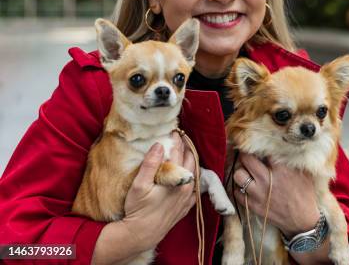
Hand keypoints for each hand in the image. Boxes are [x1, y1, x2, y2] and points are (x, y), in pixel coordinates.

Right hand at [121, 132, 196, 251]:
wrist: (142, 234)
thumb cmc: (138, 210)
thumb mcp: (139, 185)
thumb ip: (150, 164)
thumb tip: (159, 145)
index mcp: (177, 179)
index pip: (179, 152)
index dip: (176, 140)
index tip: (173, 130)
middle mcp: (187, 186)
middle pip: (190, 160)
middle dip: (185, 147)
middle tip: (179, 138)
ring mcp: (188, 197)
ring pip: (195, 172)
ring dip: (190, 160)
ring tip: (183, 151)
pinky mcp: (186, 206)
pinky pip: (195, 187)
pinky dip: (192, 176)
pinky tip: (187, 173)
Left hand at [232, 153, 319, 237]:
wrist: (302, 221)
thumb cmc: (305, 195)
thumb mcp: (303, 174)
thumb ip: (291, 161)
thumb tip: (282, 147)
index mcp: (281, 169)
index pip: (263, 150)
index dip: (260, 146)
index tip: (258, 145)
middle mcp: (267, 180)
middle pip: (247, 159)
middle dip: (246, 155)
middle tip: (247, 155)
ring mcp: (258, 194)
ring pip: (238, 175)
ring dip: (241, 171)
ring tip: (245, 171)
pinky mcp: (253, 206)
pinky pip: (237, 193)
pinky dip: (239, 188)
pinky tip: (245, 186)